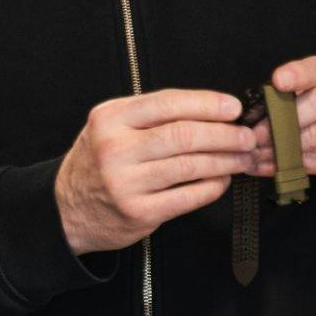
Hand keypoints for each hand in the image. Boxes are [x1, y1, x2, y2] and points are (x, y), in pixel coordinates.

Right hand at [55, 89, 256, 255]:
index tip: (234, 107)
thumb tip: (212, 110)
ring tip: (243, 157)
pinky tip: (223, 180)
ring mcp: (126, 182)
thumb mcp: (111, 127)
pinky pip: (188, 196)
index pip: (168, 103)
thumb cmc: (100, 161)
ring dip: (225, 160)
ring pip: (190, 165)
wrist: (68, 208)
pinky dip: (212, 186)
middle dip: (225, 134)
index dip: (207, 103)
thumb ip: (152, 116)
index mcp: (110, 118)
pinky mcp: (139, 212)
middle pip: (183, 134)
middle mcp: (115, 148)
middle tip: (247, 136)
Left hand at [246, 52, 315, 199]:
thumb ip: (296, 90)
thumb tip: (257, 104)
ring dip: (282, 144)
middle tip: (257, 129)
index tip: (278, 80)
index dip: (300, 73)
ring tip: (256, 148)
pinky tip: (266, 164)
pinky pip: (314, 161)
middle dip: (286, 116)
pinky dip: (285, 163)